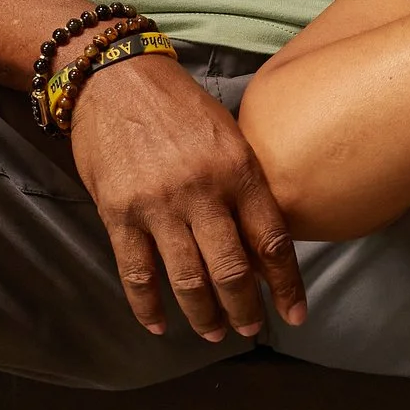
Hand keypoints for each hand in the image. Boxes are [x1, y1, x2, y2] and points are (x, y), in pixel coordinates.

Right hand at [66, 52, 306, 342]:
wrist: (115, 76)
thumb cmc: (179, 106)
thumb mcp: (229, 137)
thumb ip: (246, 189)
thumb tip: (266, 250)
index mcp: (238, 170)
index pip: (272, 241)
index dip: (287, 285)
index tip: (295, 314)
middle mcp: (202, 191)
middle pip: (232, 271)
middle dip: (245, 310)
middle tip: (250, 330)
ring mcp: (158, 204)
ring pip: (188, 280)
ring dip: (203, 316)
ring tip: (213, 333)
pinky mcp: (118, 212)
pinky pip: (136, 273)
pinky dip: (148, 307)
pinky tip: (159, 326)